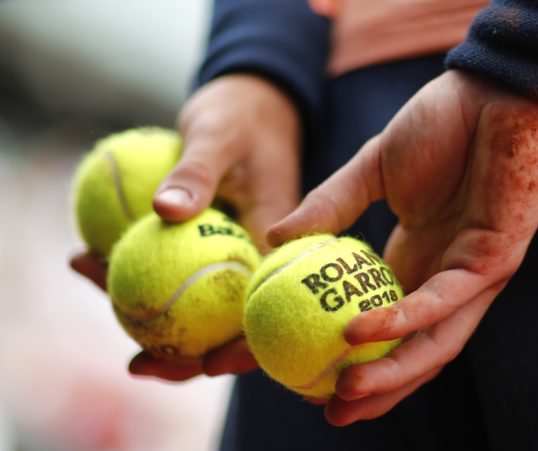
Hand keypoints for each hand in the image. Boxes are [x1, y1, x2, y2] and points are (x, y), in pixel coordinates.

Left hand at [71, 74, 301, 380]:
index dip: (243, 350)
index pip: (267, 311)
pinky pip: (171, 266)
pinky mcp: (206, 243)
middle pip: (226, 324)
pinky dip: (133, 267)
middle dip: (182, 352)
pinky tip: (91, 253)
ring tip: (85, 270)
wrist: (249, 103)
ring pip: (193, 300)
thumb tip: (164, 211)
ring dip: (144, 307)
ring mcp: (229, 254)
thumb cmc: (243, 117)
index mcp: (278, 246)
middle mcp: (257, 260)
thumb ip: (198, 172)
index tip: (206, 364)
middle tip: (133, 363)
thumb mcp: (220, 135)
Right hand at [268, 70, 537, 424]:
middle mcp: (441, 279)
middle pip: (406, 351)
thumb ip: (329, 205)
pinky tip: (359, 332)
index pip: (372, 321)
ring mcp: (470, 274)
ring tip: (341, 398)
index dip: (336, 351)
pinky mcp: (496, 258)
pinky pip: (444, 300)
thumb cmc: (443, 123)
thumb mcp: (370, 168)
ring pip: (431, 343)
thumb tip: (272, 239)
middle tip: (323, 410)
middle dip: (370, 390)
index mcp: (413, 261)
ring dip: (389, 377)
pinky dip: (402, 321)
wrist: (498, 89)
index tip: (290, 368)